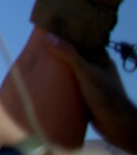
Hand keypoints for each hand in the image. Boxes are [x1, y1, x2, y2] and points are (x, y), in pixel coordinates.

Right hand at [45, 33, 136, 154]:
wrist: (117, 126)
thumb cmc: (105, 96)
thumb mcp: (86, 72)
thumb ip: (69, 55)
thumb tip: (48, 36)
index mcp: (99, 57)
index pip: (80, 40)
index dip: (65, 33)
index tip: (48, 28)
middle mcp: (95, 67)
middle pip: (73, 54)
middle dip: (57, 50)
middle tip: (37, 45)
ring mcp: (90, 81)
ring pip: (70, 70)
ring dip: (56, 68)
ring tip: (37, 61)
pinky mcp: (84, 94)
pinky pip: (69, 84)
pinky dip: (59, 82)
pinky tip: (46, 81)